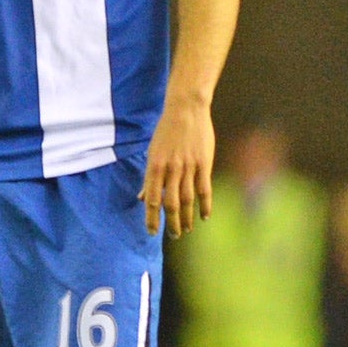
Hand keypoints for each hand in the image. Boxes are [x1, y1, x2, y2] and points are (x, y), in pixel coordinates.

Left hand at [142, 98, 214, 236]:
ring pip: (187, 199)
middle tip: (174, 236)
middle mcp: (170, 170)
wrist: (185, 110)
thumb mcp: (152, 153)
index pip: (152, 199)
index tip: (151, 232)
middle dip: (171, 223)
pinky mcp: (204, 163)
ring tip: (187, 230)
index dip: (151, 218)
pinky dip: (205, 205)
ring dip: (187, 217)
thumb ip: (149, 178)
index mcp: (154, 167)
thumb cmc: (166, 133)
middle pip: (170, 203)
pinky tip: (205, 217)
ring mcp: (188, 167)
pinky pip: (205, 189)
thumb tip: (142, 198)